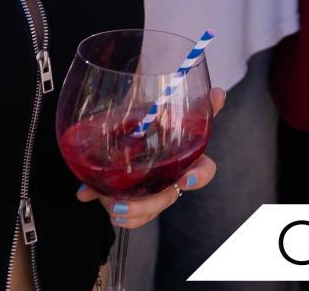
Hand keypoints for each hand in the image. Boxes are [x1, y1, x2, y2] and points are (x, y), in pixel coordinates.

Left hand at [76, 86, 224, 227]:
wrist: (135, 121)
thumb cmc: (160, 117)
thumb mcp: (173, 106)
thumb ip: (197, 103)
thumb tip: (220, 94)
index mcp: (188, 159)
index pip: (203, 171)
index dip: (198, 177)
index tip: (188, 178)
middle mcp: (172, 179)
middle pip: (166, 198)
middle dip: (145, 206)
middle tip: (121, 205)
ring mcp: (153, 192)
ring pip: (146, 212)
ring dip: (126, 211)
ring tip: (106, 202)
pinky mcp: (133, 197)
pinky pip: (128, 215)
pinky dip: (106, 205)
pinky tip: (89, 195)